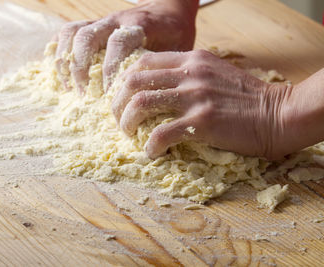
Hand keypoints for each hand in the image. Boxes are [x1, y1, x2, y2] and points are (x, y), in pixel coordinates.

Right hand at [55, 0, 197, 92]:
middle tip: (84, 96)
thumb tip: (149, 99)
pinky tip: (62, 74)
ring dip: (67, 62)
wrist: (167, 8)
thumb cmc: (173, 34)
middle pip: (87, 37)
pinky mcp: (92, 24)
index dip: (110, 68)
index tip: (109, 94)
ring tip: (70, 89)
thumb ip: (162, 69)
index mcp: (139, 25)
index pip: (118, 43)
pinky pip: (67, 32)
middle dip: (81, 69)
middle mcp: (116, 20)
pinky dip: (60, 51)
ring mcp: (101, 21)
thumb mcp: (177, 49)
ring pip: (72, 33)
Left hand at [112, 50, 291, 159]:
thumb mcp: (215, 73)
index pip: (143, 62)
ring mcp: (195, 96)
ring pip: (141, 103)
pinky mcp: (202, 121)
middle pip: (134, 81)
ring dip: (127, 122)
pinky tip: (152, 152)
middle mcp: (189, 73)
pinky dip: (150, 145)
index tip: (122, 98)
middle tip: (119, 119)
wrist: (278, 113)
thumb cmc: (247, 97)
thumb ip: (188, 74)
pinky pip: (162, 133)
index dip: (124, 80)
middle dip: (117, 102)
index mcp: (191, 59)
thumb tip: (160, 89)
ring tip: (129, 134)